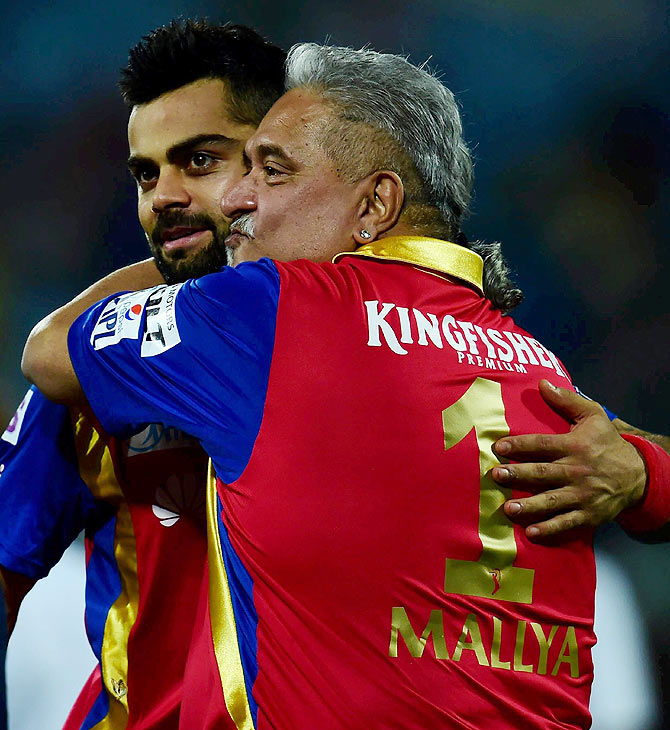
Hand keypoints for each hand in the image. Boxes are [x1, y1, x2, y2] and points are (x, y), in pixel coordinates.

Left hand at [492, 380, 646, 540]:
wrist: (637, 474)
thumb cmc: (607, 442)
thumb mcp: (592, 416)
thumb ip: (566, 401)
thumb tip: (543, 384)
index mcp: (575, 446)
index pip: (543, 444)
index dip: (520, 445)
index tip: (498, 447)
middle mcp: (577, 470)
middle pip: (543, 473)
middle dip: (519, 475)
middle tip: (497, 476)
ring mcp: (583, 495)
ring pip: (552, 500)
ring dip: (529, 505)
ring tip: (508, 508)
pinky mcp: (588, 514)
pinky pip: (567, 523)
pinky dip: (549, 529)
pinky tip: (531, 532)